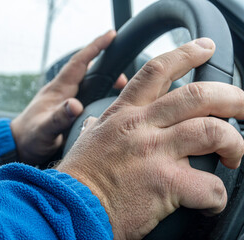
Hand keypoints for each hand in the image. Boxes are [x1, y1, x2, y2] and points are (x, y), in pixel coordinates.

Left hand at [11, 30, 126, 164]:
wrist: (19, 146)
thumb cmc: (29, 138)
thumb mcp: (44, 130)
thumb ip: (58, 118)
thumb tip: (75, 105)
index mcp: (58, 90)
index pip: (79, 63)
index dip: (95, 47)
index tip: (111, 35)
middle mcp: (62, 91)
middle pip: (87, 70)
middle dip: (106, 65)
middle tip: (124, 78)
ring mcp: (64, 99)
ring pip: (88, 82)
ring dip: (104, 80)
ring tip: (120, 86)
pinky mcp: (66, 108)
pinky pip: (86, 93)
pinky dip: (98, 91)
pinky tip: (106, 98)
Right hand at [56, 38, 243, 238]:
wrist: (72, 207)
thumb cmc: (81, 176)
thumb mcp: (88, 138)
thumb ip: (100, 124)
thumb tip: (99, 121)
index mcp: (124, 114)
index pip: (157, 71)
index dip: (186, 54)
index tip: (205, 49)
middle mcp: (141, 127)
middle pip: (197, 96)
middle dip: (232, 97)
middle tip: (243, 105)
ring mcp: (154, 153)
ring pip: (212, 131)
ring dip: (234, 143)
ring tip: (234, 155)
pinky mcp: (165, 183)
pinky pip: (210, 185)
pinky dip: (217, 195)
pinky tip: (209, 200)